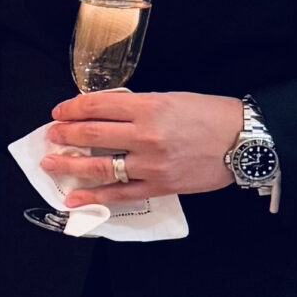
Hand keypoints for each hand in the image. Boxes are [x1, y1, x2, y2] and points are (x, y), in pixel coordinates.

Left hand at [43, 90, 240, 206]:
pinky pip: (120, 193)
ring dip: (69, 164)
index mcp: (148, 107)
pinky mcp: (159, 185)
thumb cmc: (212, 115)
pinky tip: (74, 198)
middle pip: (92, 134)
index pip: (97, 106)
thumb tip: (105, 112)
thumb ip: (138, 106)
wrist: (246, 141)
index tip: (59, 113)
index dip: (72, 109)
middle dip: (65, 135)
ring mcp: (151, 163)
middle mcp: (146, 135)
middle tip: (51, 136)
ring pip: (100, 165)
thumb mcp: (172, 98)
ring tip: (50, 162)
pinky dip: (94, 196)